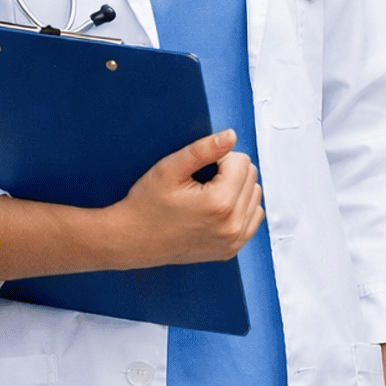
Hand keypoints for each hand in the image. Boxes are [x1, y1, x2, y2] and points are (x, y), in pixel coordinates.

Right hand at [105, 128, 262, 267]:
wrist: (131, 240)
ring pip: (255, 195)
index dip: (219, 159)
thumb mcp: (169, 169)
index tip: (198, 170)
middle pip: (251, 176)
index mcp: (220, 203)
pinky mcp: (232, 249)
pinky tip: (217, 208)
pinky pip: (253, 216)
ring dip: (237, 189)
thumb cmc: (146, 205)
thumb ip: (204, 149)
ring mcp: (233, 240)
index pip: (241, 161)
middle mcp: (232, 225)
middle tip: (201, 182)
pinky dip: (241, 207)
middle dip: (229, 172)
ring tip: (207, 195)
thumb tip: (232, 136)